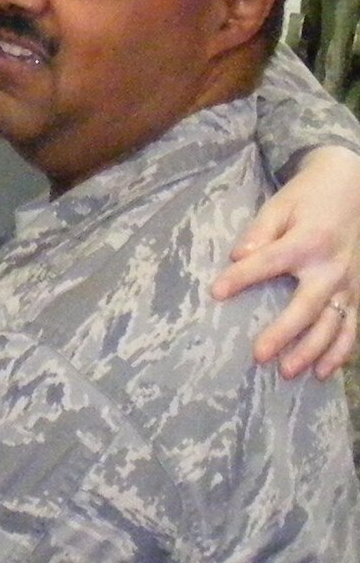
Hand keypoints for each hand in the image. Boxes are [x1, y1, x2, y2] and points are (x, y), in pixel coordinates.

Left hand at [213, 145, 359, 378]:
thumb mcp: (280, 205)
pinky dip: (341, 351)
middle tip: (259, 356)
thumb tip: (237, 256)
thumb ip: (260, 231)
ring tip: (288, 372)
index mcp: (308, 241)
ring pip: (334, 325)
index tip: (216, 292)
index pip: (270, 262)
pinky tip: (323, 373)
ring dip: (313, 352)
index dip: (242, 277)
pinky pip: (353, 326)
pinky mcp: (358, 292)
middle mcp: (332, 267)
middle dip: (284, 333)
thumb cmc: (308, 198)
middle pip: (308, 306)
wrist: (353, 189)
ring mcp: (349, 283)